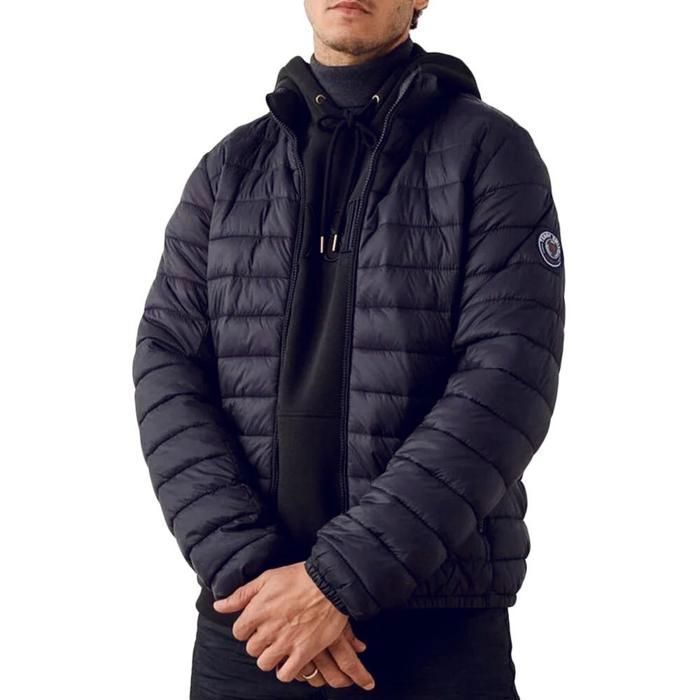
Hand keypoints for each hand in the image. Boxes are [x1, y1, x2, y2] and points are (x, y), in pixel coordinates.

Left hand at [213, 561, 375, 689]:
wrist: (330, 582)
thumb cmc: (299, 577)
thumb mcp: (267, 578)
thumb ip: (241, 594)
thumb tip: (219, 606)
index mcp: (257, 610)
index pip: (238, 632)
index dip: (247, 628)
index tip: (257, 623)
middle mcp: (269, 629)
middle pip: (252, 649)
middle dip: (260, 641)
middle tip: (272, 632)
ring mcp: (286, 642)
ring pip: (265, 663)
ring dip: (271, 657)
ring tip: (280, 646)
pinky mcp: (304, 651)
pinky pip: (286, 674)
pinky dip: (286, 670)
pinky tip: (291, 659)